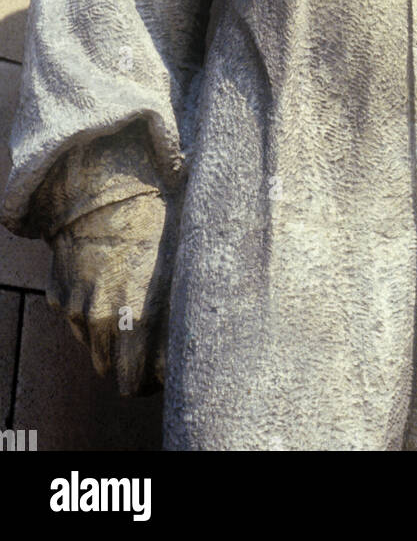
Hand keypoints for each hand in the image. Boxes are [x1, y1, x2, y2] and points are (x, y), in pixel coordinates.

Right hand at [47, 191, 170, 394]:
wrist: (107, 186)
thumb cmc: (156, 219)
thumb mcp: (183, 260)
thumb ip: (186, 303)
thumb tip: (207, 330)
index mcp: (135, 316)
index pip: (133, 381)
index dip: (148, 381)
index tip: (161, 371)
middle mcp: (101, 319)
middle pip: (108, 369)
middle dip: (127, 362)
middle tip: (147, 344)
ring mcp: (75, 308)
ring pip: (91, 344)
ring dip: (108, 337)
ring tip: (129, 308)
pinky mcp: (58, 293)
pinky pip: (75, 317)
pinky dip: (88, 310)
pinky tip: (107, 285)